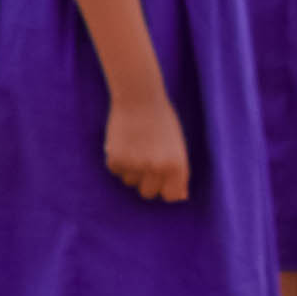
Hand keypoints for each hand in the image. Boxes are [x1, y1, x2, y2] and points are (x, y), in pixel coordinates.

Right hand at [102, 86, 191, 202]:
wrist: (138, 97)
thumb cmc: (162, 120)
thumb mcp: (177, 146)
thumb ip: (179, 173)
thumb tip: (180, 197)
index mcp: (176, 165)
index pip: (171, 196)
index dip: (166, 187)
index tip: (163, 179)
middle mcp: (156, 168)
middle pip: (148, 192)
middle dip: (147, 181)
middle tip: (146, 161)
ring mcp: (135, 164)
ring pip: (130, 182)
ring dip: (131, 170)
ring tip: (135, 147)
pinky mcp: (116, 158)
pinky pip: (116, 171)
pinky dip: (118, 161)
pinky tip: (124, 143)